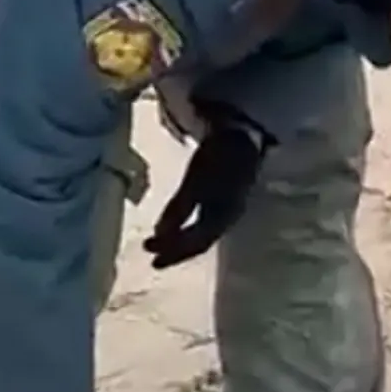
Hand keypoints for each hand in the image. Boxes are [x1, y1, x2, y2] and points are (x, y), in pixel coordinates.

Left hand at [144, 108, 268, 268]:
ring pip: (203, 234)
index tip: (150, 255)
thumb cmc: (217, 157)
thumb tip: (159, 234)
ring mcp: (229, 209)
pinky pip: (205, 223)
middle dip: (176, 250)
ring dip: (181, 241)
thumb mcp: (195, 181)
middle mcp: (228, 218)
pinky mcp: (225, 201)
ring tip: (161, 244)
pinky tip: (178, 227)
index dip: (174, 252)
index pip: (197, 242)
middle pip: (200, 242)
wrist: (240, 134)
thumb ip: (179, 208)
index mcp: (224, 216)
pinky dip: (188, 229)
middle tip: (152, 257)